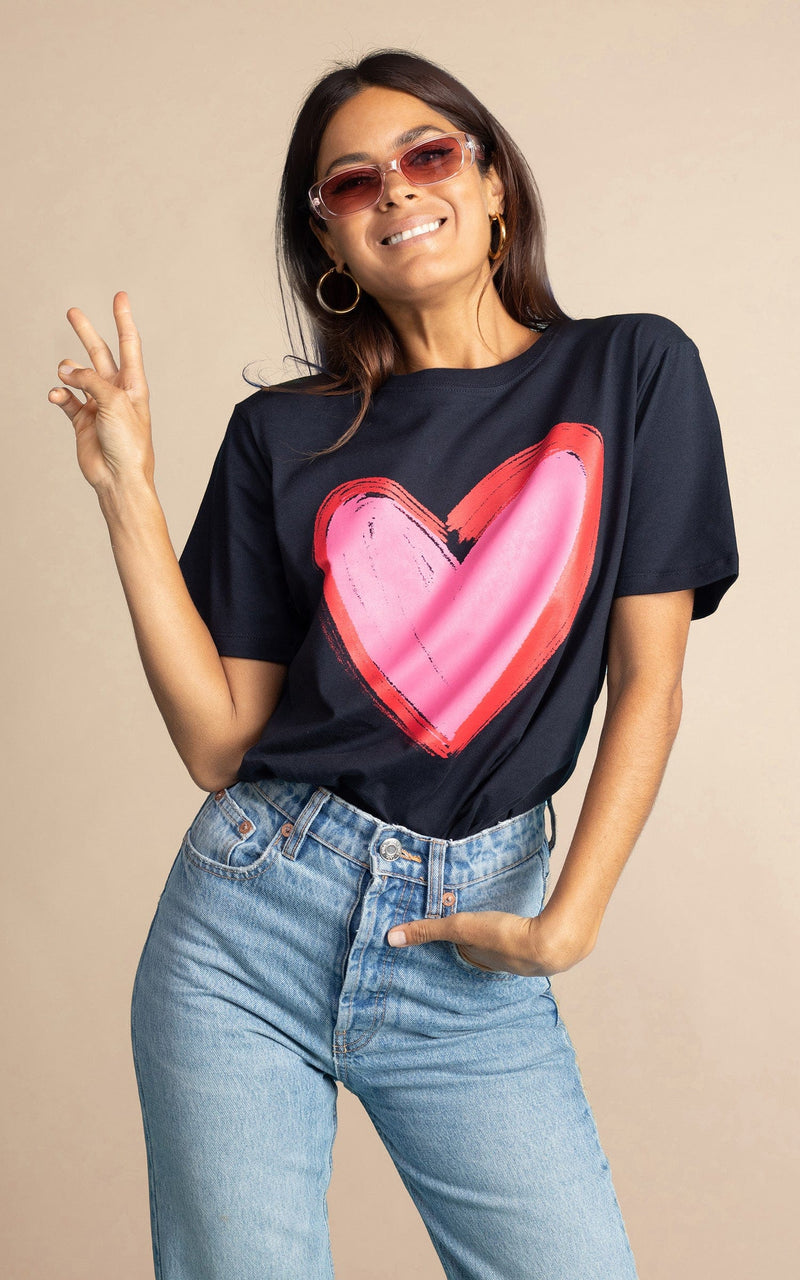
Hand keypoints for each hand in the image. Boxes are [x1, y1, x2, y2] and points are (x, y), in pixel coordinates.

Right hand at [48, 291, 153, 494]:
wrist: (118, 478)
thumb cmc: (128, 444)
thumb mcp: (114, 403)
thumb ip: (91, 381)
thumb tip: (66, 371)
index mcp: (134, 384)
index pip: (128, 344)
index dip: (123, 319)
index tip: (120, 296)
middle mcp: (116, 392)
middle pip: (99, 353)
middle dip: (86, 332)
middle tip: (72, 312)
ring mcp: (98, 405)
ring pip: (78, 376)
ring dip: (68, 372)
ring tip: (64, 374)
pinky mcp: (83, 421)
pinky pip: (66, 399)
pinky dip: (59, 395)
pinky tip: (57, 395)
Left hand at [386, 906, 594, 976]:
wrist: (554, 941)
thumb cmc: (504, 937)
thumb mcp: (460, 928)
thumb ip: (427, 929)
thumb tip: (389, 938)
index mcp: (480, 962)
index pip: (460, 954)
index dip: (453, 945)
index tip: (446, 937)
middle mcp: (500, 965)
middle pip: (482, 951)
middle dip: (474, 942)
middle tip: (466, 929)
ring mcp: (523, 956)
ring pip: (503, 945)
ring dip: (497, 934)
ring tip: (491, 923)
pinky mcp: (541, 940)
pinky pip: (524, 935)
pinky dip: (519, 929)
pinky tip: (521, 920)